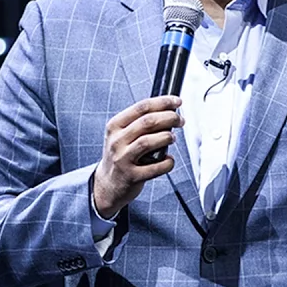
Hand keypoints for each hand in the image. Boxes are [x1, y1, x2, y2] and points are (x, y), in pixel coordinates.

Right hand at [93, 96, 183, 217]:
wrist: (107, 184)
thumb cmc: (120, 156)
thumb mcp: (121, 135)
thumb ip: (139, 123)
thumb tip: (168, 110)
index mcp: (115, 126)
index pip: (141, 107)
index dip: (163, 102)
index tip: (176, 102)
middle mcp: (117, 141)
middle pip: (147, 122)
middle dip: (169, 118)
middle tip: (180, 121)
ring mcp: (122, 159)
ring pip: (148, 141)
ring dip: (166, 137)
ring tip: (172, 138)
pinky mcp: (131, 176)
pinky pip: (155, 167)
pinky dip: (167, 162)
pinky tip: (169, 160)